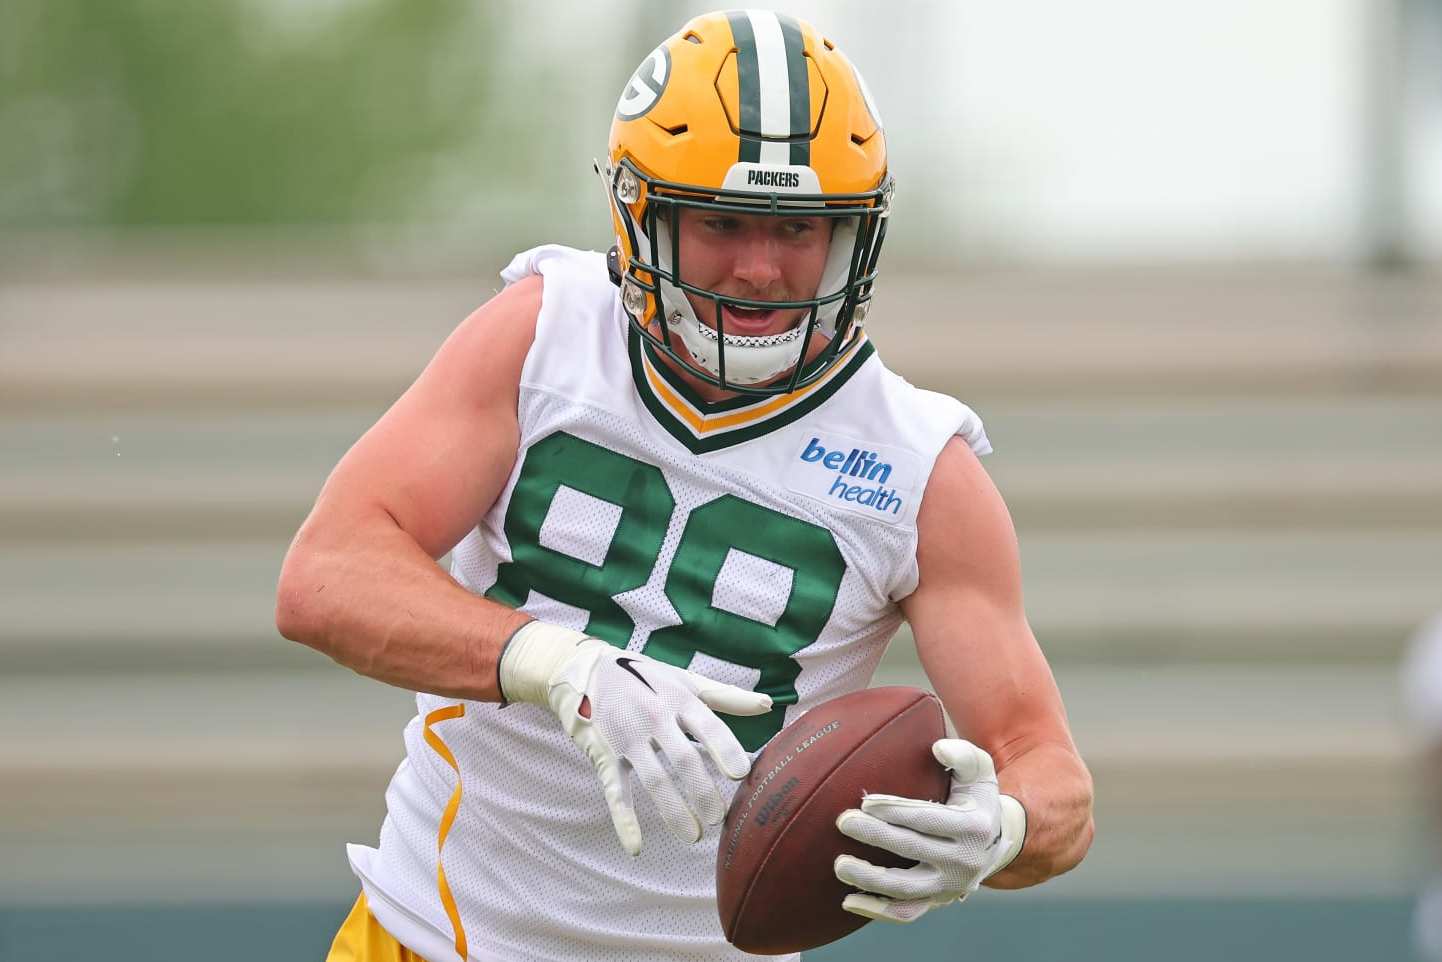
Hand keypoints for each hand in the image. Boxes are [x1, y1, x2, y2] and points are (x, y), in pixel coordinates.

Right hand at [498, 621, 771, 854]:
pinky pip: (616, 791)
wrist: (585, 670)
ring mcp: (628, 738)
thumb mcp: (685, 681)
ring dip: (674, 810)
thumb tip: (767, 705)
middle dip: (703, 791)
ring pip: (654, 779)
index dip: (724, 750)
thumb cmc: (646, 677)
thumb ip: (726, 697)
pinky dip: (624, 820)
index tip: (741, 774)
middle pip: (684, 759)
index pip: (708, 726)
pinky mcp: (606, 755)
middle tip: (720, 818)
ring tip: (694, 836)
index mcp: (679, 699)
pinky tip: (636, 847)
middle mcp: (655, 718)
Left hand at [833, 739, 1025, 922]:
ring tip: (839, 864)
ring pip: (905, 889)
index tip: (866, 801)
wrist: (995, 842)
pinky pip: (904, 913)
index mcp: (972, 827)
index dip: (895, 811)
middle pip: (912, 850)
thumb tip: (938, 747)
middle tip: (843, 821)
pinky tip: (847, 901)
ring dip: (869, 879)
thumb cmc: (976, 799)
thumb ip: (963, 755)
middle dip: (875, 836)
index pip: (928, 820)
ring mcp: (948, 887)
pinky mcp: (936, 902)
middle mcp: (962, 861)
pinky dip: (876, 910)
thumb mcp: (980, 772)